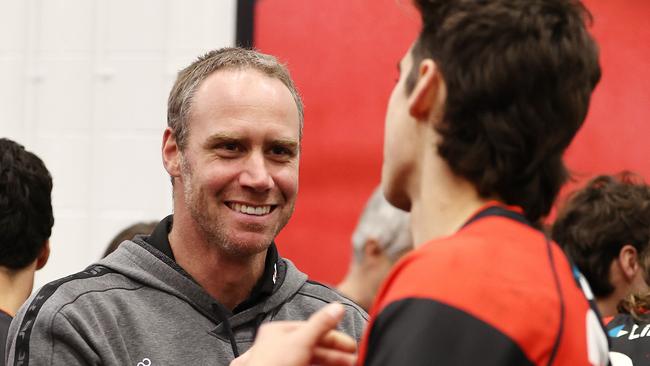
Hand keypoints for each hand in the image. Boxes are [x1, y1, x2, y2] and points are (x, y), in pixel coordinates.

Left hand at [231, 303, 356, 365]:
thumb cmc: (273, 365)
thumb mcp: (301, 340)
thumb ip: (321, 324)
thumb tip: (338, 307)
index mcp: (278, 331)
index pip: (312, 329)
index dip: (335, 337)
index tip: (351, 345)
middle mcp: (277, 345)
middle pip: (313, 346)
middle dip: (335, 353)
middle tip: (354, 359)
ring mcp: (280, 361)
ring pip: (311, 359)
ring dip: (331, 362)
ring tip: (349, 365)